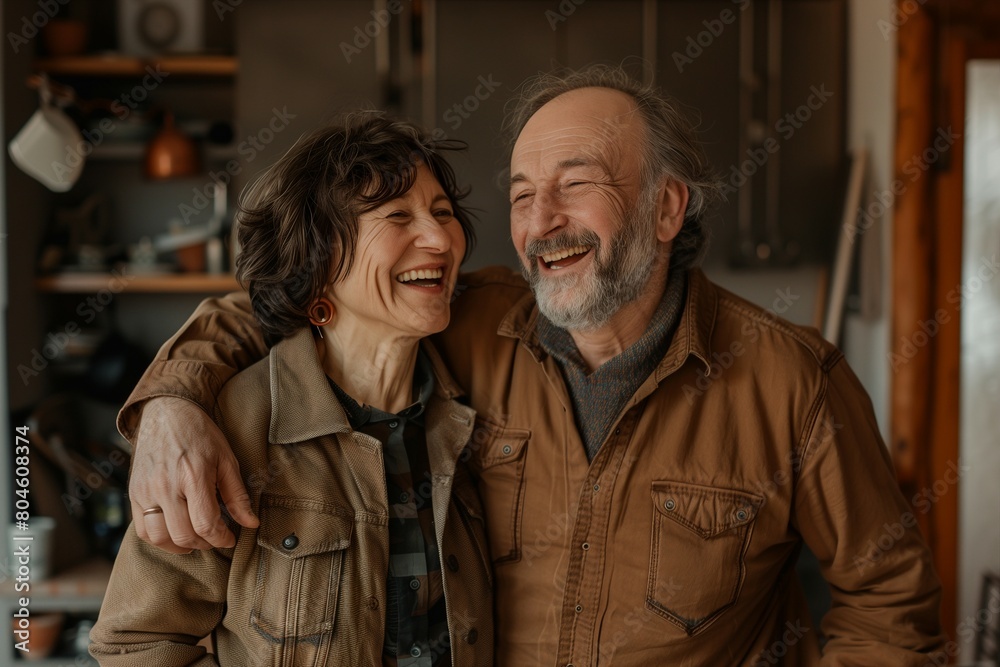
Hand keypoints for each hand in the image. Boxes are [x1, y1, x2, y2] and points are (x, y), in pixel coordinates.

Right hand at [128, 396, 258, 552]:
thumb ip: (237, 495)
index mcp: (193, 475)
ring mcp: (146, 490)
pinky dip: (159, 539)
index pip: (206, 524)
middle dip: (204, 544)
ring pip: (159, 537)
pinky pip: (142, 530)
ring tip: (195, 538)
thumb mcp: (227, 459)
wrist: (166, 414)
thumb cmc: (199, 434)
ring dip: (180, 546)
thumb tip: (251, 523)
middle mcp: (166, 485)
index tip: (229, 538)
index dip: (221, 539)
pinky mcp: (133, 493)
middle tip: (214, 537)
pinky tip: (174, 533)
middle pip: (183, 535)